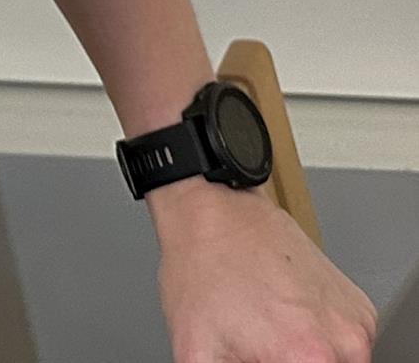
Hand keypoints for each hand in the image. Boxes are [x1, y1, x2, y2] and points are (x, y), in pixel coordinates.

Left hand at [155, 182, 377, 361]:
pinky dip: (319, 344)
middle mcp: (345, 345)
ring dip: (306, 362)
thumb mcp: (197, 353)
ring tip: (267, 337)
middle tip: (260, 351)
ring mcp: (357, 326)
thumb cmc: (203, 268)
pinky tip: (283, 321)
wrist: (215, 210)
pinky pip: (345, 345)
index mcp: (309, 360)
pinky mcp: (359, 308)